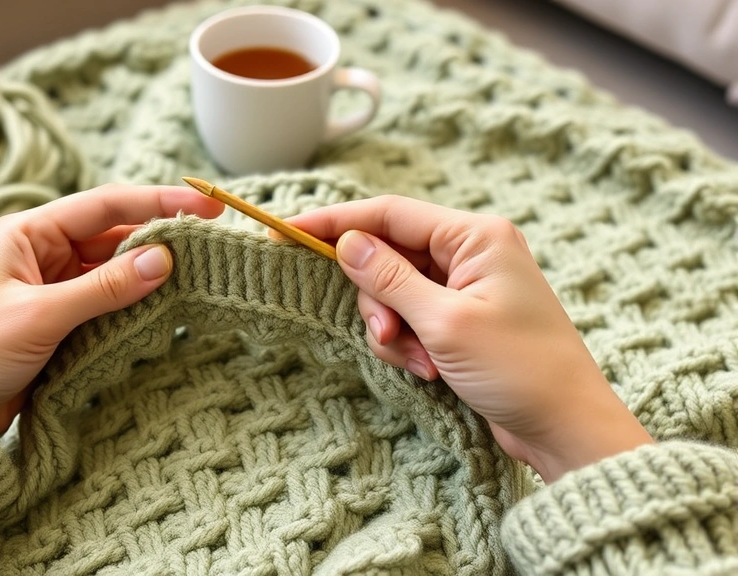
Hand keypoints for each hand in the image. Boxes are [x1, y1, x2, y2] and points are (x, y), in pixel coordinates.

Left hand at [0, 185, 223, 433]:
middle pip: (114, 235)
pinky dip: (136, 304)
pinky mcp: (62, 321)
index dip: (157, 201)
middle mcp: (43, 253)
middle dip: (159, 238)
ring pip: (115, 271)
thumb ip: (104, 287)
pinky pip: (109, 303)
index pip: (104, 205)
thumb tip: (163, 259)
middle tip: (210, 244)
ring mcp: (54, 287)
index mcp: (28, 233)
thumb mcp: (40, 314)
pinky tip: (165, 307)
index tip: (204, 205)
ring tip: (197, 275)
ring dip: (150, 274)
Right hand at [286, 196, 652, 481]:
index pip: (389, 214)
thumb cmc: (519, 368)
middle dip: (377, 301)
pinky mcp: (462, 320)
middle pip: (388, 257)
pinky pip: (412, 320)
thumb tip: (346, 243)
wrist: (565, 427)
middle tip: (386, 336)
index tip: (288, 233)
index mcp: (475, 236)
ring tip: (420, 362)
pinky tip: (431, 371)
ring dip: (394, 331)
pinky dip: (410, 346)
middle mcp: (470, 253)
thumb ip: (389, 279)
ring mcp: (466, 287)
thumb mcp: (445, 322)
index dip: (336, 222)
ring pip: (394, 294)